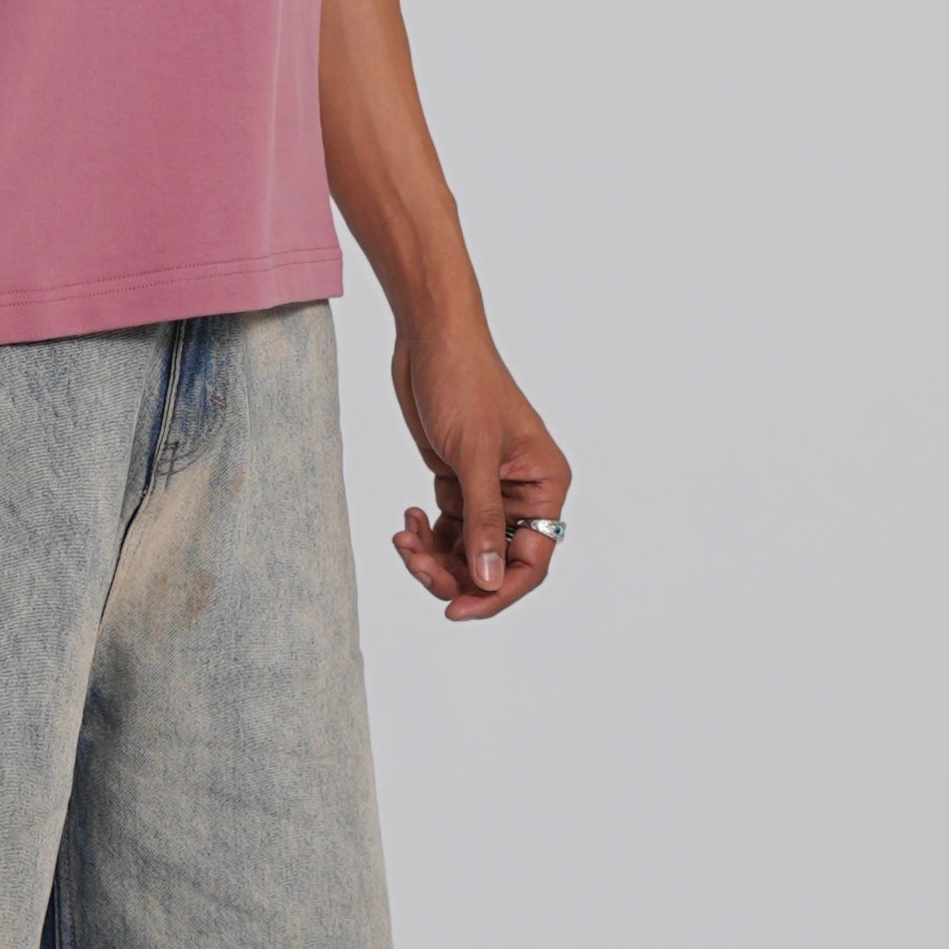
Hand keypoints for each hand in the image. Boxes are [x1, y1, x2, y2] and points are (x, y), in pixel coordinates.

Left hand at [389, 319, 569, 624]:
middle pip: (494, 563)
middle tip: (413, 562)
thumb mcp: (473, 456)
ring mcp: (488, 489)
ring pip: (465, 552)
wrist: (430, 338)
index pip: (531, 562)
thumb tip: (489, 581)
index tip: (454, 610)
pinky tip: (405, 521)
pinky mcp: (458, 482)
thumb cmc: (464, 382)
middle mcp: (522, 493)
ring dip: (432, 557)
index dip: (495, 593)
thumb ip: (482, 522)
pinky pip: (445, 531)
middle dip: (452, 573)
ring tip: (403, 539)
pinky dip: (423, 535)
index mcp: (545, 485)